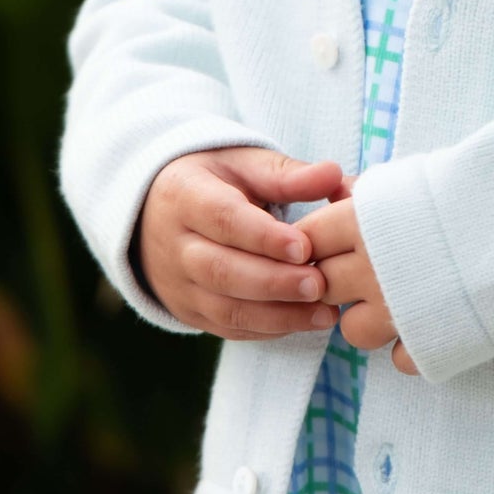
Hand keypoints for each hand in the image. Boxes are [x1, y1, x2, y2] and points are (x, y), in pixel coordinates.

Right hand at [135, 146, 342, 339]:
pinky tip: (304, 322)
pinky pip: (227, 328)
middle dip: (274, 282)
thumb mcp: (242, 164)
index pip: (223, 219)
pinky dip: (268, 329)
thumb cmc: (215, 181)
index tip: (304, 247)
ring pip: (224, 308)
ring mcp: (177, 284)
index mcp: (184, 196)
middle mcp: (174, 245)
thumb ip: (286, 174)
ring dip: (278, 314)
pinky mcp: (189, 311)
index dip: (263, 236)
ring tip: (324, 312)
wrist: (159, 212)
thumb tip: (334, 175)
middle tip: (320, 284)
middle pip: (221, 270)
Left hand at [300, 179, 420, 375]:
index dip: (313, 241)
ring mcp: (396, 313)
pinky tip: (428, 323)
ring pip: (351, 331)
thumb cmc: (477, 190)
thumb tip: (338, 193)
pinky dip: (410, 345)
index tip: (325, 241)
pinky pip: (398, 358)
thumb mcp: (415, 177)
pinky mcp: (426, 345)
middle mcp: (371, 270)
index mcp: (364, 223)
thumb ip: (369, 193)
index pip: (307, 237)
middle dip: (334, 279)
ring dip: (366, 317)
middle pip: (321, 285)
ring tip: (394, 300)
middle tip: (358, 269)